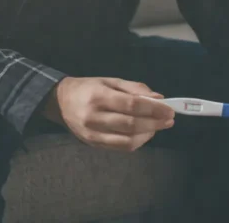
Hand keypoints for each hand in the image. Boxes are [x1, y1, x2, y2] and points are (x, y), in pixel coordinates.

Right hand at [43, 77, 174, 151]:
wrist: (59, 102)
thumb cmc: (87, 88)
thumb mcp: (109, 81)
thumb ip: (134, 88)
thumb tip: (158, 98)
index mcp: (99, 96)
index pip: (131, 105)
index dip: (153, 109)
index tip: (169, 109)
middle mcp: (95, 116)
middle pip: (131, 124)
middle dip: (155, 123)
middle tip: (169, 120)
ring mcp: (93, 133)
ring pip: (128, 140)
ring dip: (148, 134)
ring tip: (157, 127)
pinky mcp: (94, 144)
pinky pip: (121, 147)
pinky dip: (137, 142)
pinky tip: (144, 134)